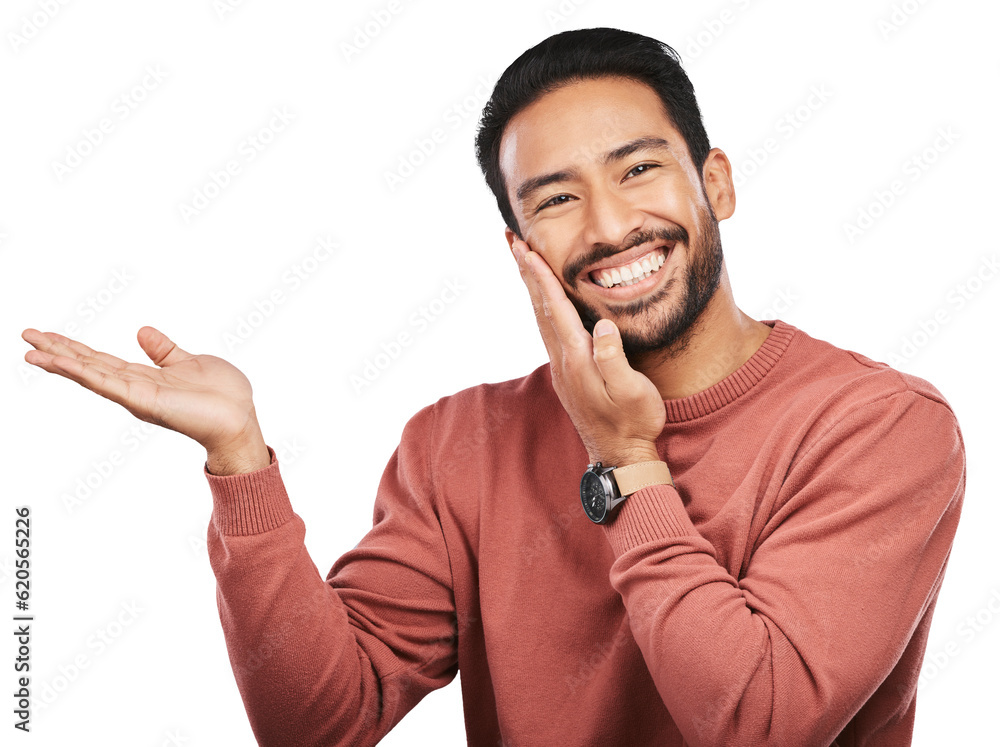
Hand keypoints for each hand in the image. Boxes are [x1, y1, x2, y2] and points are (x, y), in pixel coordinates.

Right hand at [21, 326, 268, 470]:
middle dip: (57, 351)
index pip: (101, 360)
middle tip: (26, 336)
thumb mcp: (190, 361)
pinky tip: (61, 362)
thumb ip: (164, 350)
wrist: (240, 418)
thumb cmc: (223, 395)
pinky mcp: (144, 401)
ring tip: (31, 349)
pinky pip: (108, 384)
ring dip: (60, 361)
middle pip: (88, 365)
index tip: (48, 335)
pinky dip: (83, 372)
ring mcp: (137, 396)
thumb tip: (141, 331)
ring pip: (91, 374)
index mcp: (144, 378)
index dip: (75, 348)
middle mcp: (135, 388)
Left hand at [512, 239, 665, 466]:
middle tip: (511, 240)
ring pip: (541, 317)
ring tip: (522, 260)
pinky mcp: (568, 373)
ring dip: (530, 286)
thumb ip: (614, 359)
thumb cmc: (633, 423)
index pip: (554, 307)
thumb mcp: (631, 392)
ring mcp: (563, 367)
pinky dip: (542, 305)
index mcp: (577, 358)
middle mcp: (563, 360)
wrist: (622, 456)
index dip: (539, 275)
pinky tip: (544, 300)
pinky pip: (549, 329)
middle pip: (539, 306)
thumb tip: (602, 325)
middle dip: (525, 271)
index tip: (525, 248)